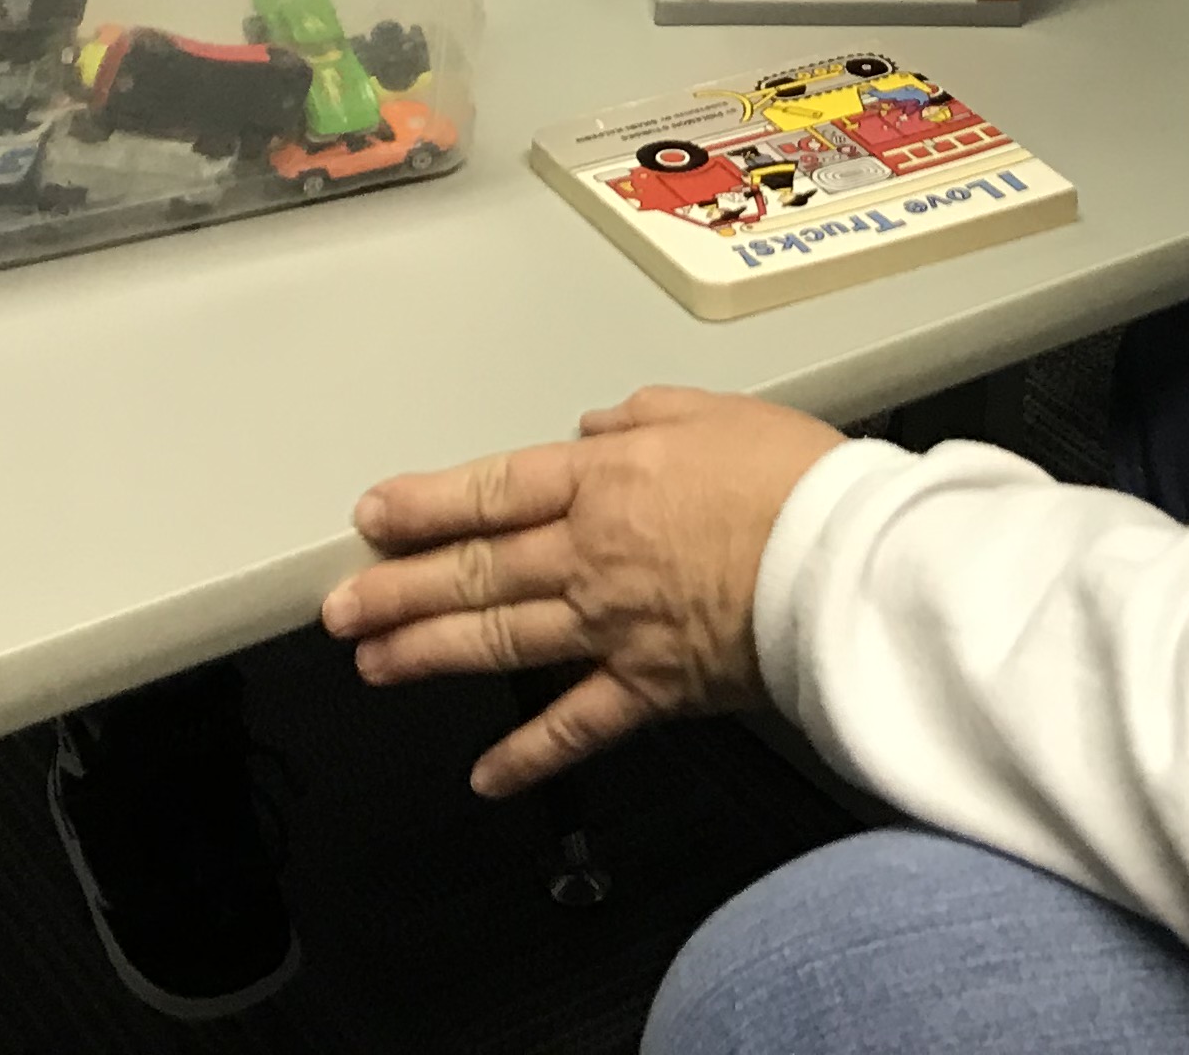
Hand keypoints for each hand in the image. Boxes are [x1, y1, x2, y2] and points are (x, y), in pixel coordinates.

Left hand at [322, 386, 844, 795]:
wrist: (847, 562)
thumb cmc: (797, 482)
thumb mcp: (715, 412)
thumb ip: (644, 419)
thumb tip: (594, 432)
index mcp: (606, 480)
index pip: (492, 492)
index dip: (425, 505)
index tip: (375, 516)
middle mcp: (592, 554)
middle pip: (476, 570)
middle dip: (398, 587)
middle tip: (341, 605)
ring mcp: (613, 627)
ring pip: (500, 641)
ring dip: (429, 652)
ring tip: (373, 663)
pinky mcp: (650, 687)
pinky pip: (576, 726)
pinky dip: (528, 755)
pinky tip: (485, 776)